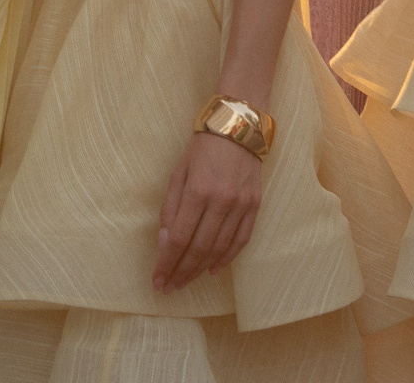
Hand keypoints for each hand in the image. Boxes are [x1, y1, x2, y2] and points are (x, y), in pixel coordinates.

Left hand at [153, 131, 262, 292]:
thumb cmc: (202, 148)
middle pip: (199, 248)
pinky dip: (227, 258)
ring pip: (220, 248)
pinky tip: (213, 269)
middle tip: (169, 288)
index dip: (167, 263)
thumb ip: (171, 209)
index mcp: (197, 191)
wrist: (238, 126)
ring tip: (186, 282)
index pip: (180, 238)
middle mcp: (221, 201)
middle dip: (182, 272)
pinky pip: (242, 239)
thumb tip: (166, 243)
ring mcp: (241, 204)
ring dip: (201, 270)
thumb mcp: (178, 172)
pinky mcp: (255, 204)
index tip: (157, 280)